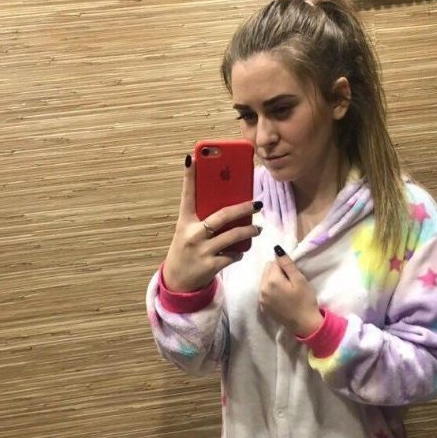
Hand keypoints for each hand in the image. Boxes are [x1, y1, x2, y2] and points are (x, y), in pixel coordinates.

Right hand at [162, 155, 261, 291]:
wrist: (178, 280)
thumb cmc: (187, 249)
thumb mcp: (188, 231)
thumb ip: (203, 218)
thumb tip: (229, 204)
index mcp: (185, 221)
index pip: (187, 195)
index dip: (189, 176)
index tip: (193, 157)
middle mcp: (192, 234)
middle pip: (222, 216)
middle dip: (242, 209)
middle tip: (257, 203)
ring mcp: (202, 250)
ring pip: (232, 236)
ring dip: (249, 232)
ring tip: (257, 229)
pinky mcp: (210, 265)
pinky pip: (232, 255)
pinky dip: (239, 253)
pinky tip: (241, 251)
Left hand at [259, 247, 323, 335]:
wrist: (305, 324)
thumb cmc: (305, 301)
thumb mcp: (299, 280)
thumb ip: (287, 264)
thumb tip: (276, 249)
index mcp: (271, 281)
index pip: (273, 262)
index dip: (284, 266)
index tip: (293, 275)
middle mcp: (262, 289)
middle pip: (267, 270)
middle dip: (277, 272)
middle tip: (290, 282)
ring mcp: (261, 299)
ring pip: (264, 281)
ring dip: (273, 281)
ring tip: (286, 290)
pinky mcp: (263, 307)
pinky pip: (264, 292)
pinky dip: (271, 291)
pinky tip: (282, 298)